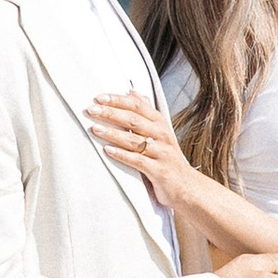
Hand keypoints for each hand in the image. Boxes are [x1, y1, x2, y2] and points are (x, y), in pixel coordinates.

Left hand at [87, 87, 193, 207]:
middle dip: (110, 114)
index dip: (118, 100)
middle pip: (133, 120)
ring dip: (112, 133)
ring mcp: (161, 152)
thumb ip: (146, 111)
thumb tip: (132, 92)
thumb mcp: (159, 131)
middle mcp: (161, 135)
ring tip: (94, 129)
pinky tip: (107, 150)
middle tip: (91, 110)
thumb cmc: (167, 156)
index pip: (137, 106)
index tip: (99, 98)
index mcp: (159, 123)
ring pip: (133, 140)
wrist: (186, 185)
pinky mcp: (158, 170)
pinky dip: (122, 155)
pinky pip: (137, 160)